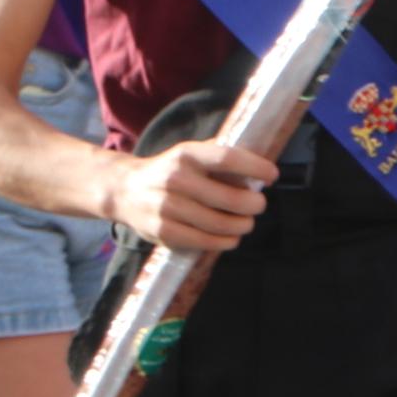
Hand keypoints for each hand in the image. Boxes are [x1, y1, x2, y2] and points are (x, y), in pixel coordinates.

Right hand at [104, 133, 277, 254]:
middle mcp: (175, 179)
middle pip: (230, 198)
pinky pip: (204, 241)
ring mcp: (167, 206)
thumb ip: (219, 158)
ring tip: (246, 223)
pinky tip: (231, 238)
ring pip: (220, 224)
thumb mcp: (188, 154)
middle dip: (253, 205)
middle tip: (259, 205)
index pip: (227, 158)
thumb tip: (257, 169)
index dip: (255, 168)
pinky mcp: (163, 231)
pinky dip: (224, 242)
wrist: (124, 190)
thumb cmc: (169, 172)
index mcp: (186, 154)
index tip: (272, 175)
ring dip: (242, 226)